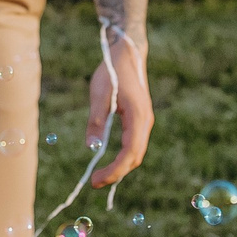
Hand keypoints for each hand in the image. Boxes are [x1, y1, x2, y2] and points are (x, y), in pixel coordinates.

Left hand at [87, 34, 152, 188]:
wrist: (127, 54)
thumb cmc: (112, 71)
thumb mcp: (100, 94)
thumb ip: (96, 121)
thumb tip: (90, 148)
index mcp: (138, 117)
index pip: (129, 153)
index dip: (114, 170)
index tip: (96, 179)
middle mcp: (145, 122)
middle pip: (135, 157)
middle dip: (116, 173)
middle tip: (94, 182)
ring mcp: (145, 121)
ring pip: (136, 152)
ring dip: (120, 166)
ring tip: (100, 175)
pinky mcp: (140, 119)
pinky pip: (134, 144)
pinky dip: (123, 156)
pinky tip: (110, 160)